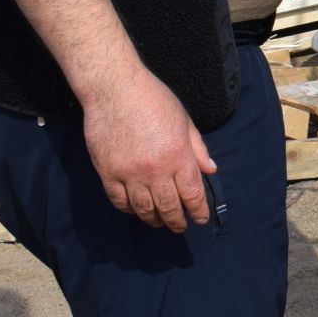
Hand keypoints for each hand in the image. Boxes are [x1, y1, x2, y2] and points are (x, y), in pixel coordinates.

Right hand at [81, 63, 215, 232]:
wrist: (115, 90)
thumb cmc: (153, 100)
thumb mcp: (184, 121)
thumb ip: (197, 149)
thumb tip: (210, 170)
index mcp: (178, 156)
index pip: (192, 194)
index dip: (198, 210)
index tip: (200, 219)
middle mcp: (155, 170)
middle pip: (168, 207)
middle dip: (176, 221)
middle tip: (180, 226)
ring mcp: (130, 174)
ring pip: (143, 209)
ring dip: (153, 219)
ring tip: (159, 221)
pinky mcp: (108, 173)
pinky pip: (119, 201)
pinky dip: (129, 209)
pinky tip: (136, 210)